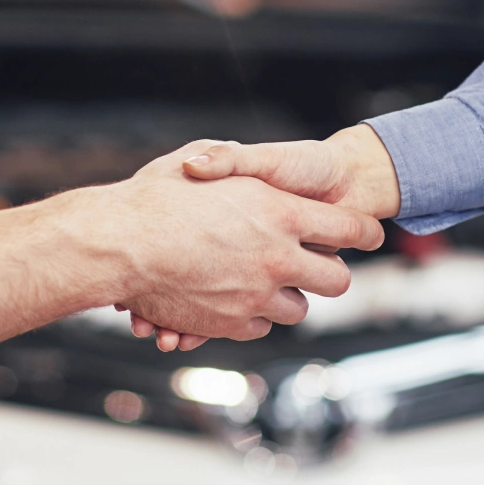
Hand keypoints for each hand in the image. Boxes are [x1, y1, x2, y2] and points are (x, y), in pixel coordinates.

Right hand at [122, 126, 398, 349]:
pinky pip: (261, 326)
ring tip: (263, 277)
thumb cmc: (152, 196)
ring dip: (287, 295)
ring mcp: (256, 295)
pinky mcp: (232, 323)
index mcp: (276, 211)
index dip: (363, 230)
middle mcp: (275, 256)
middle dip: (329, 273)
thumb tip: (245, 158)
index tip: (368, 231)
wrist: (116, 242)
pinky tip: (232, 293)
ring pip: (299, 309)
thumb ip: (229, 159)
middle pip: (336, 280)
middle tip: (316, 263)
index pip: (347, 227)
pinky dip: (253, 313)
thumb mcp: (196, 158)